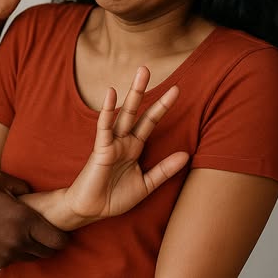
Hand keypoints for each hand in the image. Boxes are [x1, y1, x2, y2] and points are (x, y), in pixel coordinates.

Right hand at [0, 170, 67, 267]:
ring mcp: (8, 254)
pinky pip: (17, 258)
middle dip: (52, 243)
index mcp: (23, 219)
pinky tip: (10, 237)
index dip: (63, 237)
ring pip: (34, 257)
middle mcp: (19, 240)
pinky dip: (18, 250)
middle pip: (49, 252)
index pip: (57, 239)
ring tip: (27, 233)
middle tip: (48, 232)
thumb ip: (19, 183)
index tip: (62, 231)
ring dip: (35, 247)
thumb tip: (31, 192)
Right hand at [62, 67, 188, 226]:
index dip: (162, 106)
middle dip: (142, 90)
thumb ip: (164, 170)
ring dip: (131, 93)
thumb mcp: (146, 184)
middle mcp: (123, 140)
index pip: (150, 122)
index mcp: (134, 147)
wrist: (91, 210)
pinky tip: (111, 94)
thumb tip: (186, 154)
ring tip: (139, 74)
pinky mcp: (100, 149)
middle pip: (135, 110)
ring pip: (123, 113)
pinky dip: (108, 111)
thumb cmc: (114, 197)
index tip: (177, 90)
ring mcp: (111, 143)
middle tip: (146, 68)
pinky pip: (104, 127)